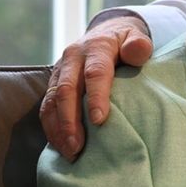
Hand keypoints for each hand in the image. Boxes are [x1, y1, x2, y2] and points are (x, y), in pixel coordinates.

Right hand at [41, 15, 153, 158]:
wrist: (105, 33)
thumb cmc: (125, 42)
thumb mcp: (136, 37)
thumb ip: (138, 45)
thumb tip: (137, 51)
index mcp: (95, 47)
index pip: (94, 72)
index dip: (96, 96)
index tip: (99, 120)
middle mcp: (72, 58)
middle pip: (66, 90)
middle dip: (70, 120)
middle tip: (77, 146)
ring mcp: (59, 71)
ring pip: (52, 101)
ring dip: (58, 129)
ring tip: (70, 153)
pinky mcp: (53, 84)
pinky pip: (47, 108)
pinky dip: (52, 129)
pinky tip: (61, 147)